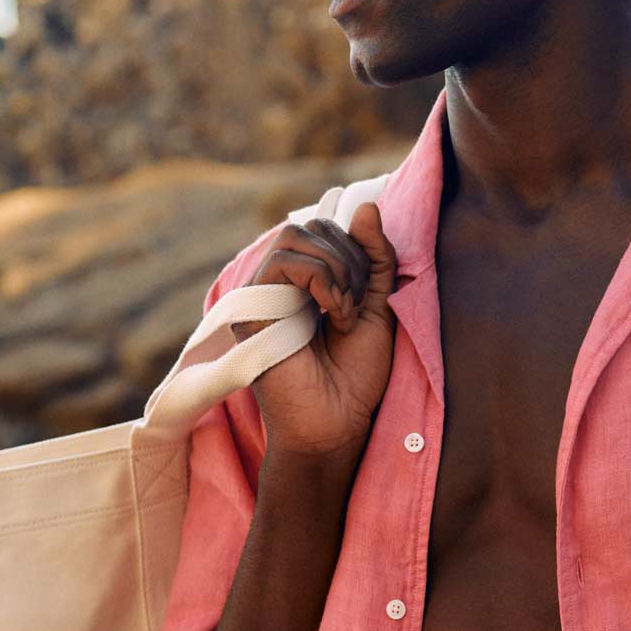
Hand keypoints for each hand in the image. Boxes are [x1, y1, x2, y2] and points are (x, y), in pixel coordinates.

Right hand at [228, 202, 397, 461]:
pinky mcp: (252, 309)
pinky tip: (330, 312)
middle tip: (355, 306)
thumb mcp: (377, 307)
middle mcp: (281, 284)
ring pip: (294, 236)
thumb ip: (375, 259)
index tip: (369, 293)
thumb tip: (365, 205)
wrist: (338, 424)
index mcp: (309, 283)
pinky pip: (282, 261)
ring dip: (335, 268)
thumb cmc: (356, 376)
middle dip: (350, 257)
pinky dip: (319, 277)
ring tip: (343, 312)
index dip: (358, 248)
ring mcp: (264, 294)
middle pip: (312, 227)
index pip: (328, 230)